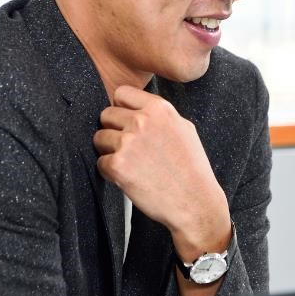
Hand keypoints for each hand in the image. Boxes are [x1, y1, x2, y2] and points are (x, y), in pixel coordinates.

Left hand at [93, 85, 230, 259]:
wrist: (195, 202)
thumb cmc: (191, 168)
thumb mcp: (184, 128)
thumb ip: (159, 115)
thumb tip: (138, 108)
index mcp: (159, 109)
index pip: (122, 93)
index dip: (122, 108)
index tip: (126, 121)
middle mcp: (141, 121)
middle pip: (106, 115)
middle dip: (113, 129)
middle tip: (128, 147)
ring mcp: (128, 143)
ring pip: (99, 138)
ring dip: (109, 151)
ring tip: (130, 164)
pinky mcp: (117, 166)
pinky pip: (100, 162)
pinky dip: (110, 172)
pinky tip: (129, 178)